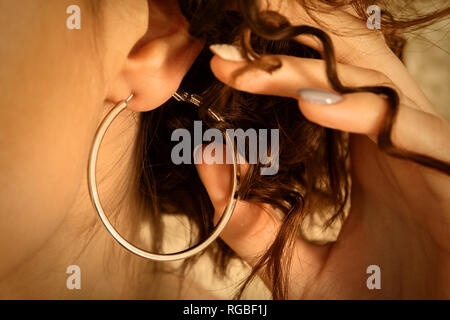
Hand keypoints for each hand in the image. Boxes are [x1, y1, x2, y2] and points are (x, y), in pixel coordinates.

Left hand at [195, 38, 449, 297]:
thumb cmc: (369, 302)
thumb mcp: (294, 262)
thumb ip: (252, 222)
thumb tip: (211, 163)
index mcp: (367, 163)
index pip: (325, 99)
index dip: (277, 80)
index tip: (224, 74)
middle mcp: (397, 152)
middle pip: (346, 82)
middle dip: (287, 64)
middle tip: (227, 60)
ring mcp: (426, 163)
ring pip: (375, 92)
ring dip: (311, 76)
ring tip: (252, 74)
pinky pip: (413, 135)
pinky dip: (362, 113)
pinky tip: (311, 105)